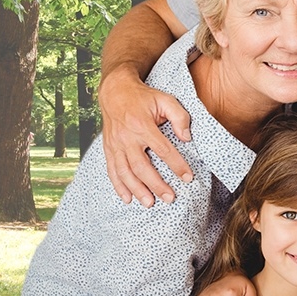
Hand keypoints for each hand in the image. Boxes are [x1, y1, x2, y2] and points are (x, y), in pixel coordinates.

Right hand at [98, 67, 193, 206]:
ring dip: (137, 190)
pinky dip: (118, 186)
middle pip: (142, 166)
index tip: (187, 177)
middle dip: (156, 184)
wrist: (115, 92)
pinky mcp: (108, 149)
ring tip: (149, 203)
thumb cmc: (143, 97)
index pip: (162, 149)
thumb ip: (179, 117)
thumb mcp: (165, 99)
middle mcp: (127, 137)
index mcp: (142, 125)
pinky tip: (127, 198)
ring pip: (125, 172)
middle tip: (170, 198)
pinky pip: (112, 170)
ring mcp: (115, 145)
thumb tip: (186, 138)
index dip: (176, 165)